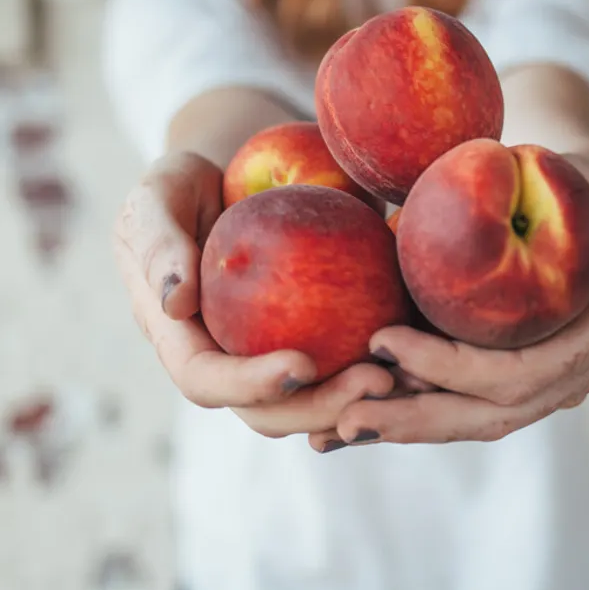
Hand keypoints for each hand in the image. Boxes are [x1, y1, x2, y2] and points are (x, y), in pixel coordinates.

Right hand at [113, 151, 395, 436]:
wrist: (224, 178)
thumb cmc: (182, 185)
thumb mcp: (158, 197)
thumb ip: (159, 243)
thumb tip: (174, 302)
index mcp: (181, 341)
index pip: (208, 381)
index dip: (251, 385)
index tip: (301, 365)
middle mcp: (227, 363)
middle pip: (270, 411)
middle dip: (324, 407)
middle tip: (378, 380)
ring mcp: (270, 360)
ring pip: (315, 403)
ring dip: (363, 402)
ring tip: (412, 379)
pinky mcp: (314, 344)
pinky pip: (348, 368)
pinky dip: (387, 370)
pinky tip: (430, 358)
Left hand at [306, 153, 588, 450]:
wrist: (563, 196)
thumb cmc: (576, 184)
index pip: (523, 372)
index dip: (454, 368)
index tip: (384, 338)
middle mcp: (577, 376)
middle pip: (494, 415)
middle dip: (419, 418)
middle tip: (347, 411)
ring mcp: (544, 388)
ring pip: (472, 424)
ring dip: (407, 429)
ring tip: (338, 429)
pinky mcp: (506, 386)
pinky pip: (457, 412)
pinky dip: (407, 418)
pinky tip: (348, 426)